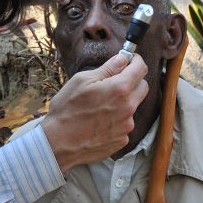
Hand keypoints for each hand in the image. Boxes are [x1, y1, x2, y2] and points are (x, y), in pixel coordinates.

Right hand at [41, 53, 147, 171]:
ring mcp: (127, 126)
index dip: (135, 61)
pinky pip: (125, 124)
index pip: (141, 68)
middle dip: (132, 80)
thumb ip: (107, 68)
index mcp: (120, 89)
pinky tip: (99, 122)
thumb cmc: (67, 110)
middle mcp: (129, 107)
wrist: (59, 143)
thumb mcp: (82, 80)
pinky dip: (116, 120)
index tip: (129, 60)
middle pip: (143, 87)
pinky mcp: (122, 140)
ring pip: (133, 107)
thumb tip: (122, 59)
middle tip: (114, 81)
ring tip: (100, 106)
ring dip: (123, 102)